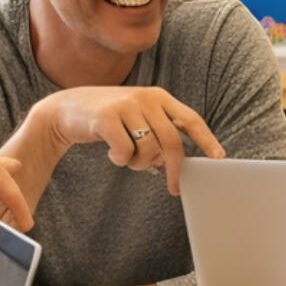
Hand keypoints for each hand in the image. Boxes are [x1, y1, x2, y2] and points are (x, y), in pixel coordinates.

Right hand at [36, 87, 225, 195]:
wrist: (65, 110)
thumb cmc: (108, 119)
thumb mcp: (137, 120)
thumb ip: (158, 135)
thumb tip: (176, 165)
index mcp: (158, 97)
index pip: (190, 119)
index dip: (206, 139)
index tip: (219, 158)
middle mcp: (145, 97)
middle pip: (172, 141)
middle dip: (175, 169)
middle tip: (174, 188)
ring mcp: (125, 105)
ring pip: (148, 150)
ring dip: (139, 164)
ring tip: (128, 159)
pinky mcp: (105, 117)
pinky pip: (125, 152)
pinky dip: (120, 159)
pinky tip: (111, 152)